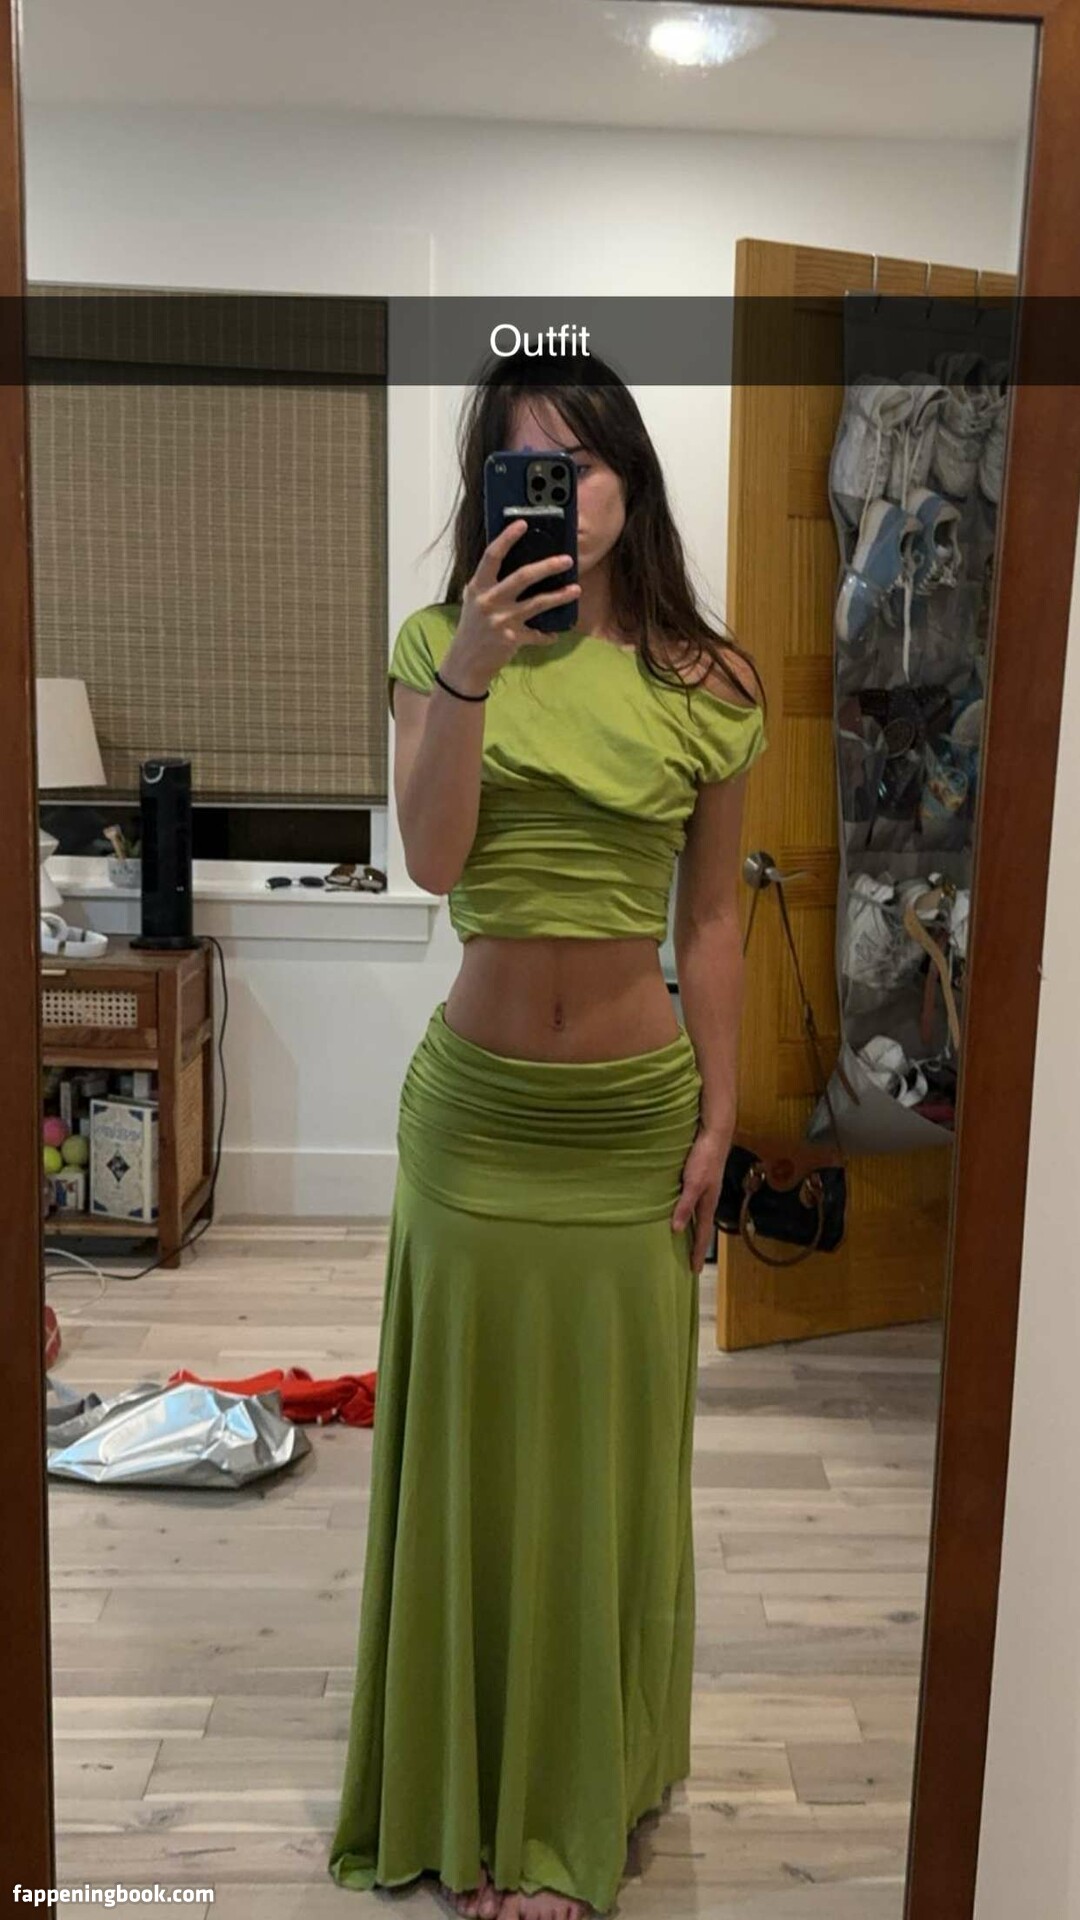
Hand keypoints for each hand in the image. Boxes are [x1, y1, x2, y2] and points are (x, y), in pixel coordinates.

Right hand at [452, 519, 581, 681]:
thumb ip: (489, 583)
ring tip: (576, 589)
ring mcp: (502, 620)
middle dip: (548, 566)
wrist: (465, 661)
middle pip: (523, 576)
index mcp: (478, 586)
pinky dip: (548, 635)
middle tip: (567, 559)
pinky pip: (537, 634)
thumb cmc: (473, 626)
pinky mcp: (512, 638)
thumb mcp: (475, 600)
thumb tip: (513, 561)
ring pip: (538, 603)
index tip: (523, 524)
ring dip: (560, 596)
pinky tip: (556, 633)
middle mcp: (490, 600)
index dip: (507, 538)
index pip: (492, 556)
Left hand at [672, 1123, 731, 1275]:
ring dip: (692, 1229)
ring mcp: (705, 1189)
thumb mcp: (692, 1183)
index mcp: (708, 1204)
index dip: (697, 1252)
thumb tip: (677, 1230)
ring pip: (698, 1215)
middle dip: (696, 1245)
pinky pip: (693, 1202)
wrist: (714, 1134)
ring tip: (684, 1241)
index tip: (694, 1271)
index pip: (703, 1234)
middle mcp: (708, 1199)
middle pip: (702, 1227)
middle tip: (689, 1261)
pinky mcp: (700, 1179)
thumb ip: (684, 1205)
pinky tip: (680, 1211)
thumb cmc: (704, 1158)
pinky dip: (688, 1212)